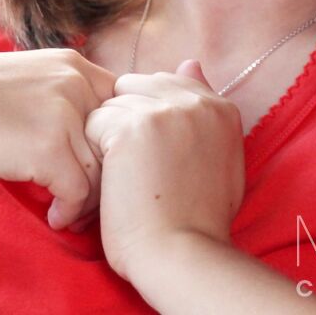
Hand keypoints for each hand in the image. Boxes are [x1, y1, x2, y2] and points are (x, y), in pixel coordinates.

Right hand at [0, 49, 116, 229]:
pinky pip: (78, 192)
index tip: (98, 164)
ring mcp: (63, 112)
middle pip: (117, 139)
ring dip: (87, 198)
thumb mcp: (33, 81)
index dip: (115, 140)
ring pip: (100, 170)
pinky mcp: (47, 147)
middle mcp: (76, 82)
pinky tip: (54, 216)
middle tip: (89, 196)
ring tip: (68, 207)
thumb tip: (104, 133)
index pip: (122, 107)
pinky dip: (69, 212)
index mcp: (75, 64)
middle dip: (106, 173)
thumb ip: (69, 95)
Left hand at [83, 59, 245, 280]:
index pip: (169, 83)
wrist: (182, 253)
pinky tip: (112, 178)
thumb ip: (205, 109)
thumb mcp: (219, 156)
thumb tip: (191, 61)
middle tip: (135, 163)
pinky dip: (94, 151)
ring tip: (125, 174)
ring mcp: (164, 110)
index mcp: (221, 107)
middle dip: (128, 117)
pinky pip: (95, 122)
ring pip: (114, 102)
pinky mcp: (131, 126)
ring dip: (109, 134)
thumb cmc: (198, 216)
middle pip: (138, 86)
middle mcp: (196, 100)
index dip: (152, 115)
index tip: (154, 151)